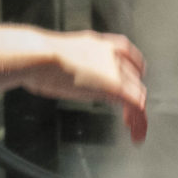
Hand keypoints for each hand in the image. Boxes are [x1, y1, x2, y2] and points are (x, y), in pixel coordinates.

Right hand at [27, 31, 148, 142]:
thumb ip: (70, 65)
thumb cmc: (37, 58)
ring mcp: (115, 70)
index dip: (134, 72)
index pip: (129, 56)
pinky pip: (136, 105)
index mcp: (98, 44)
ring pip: (138, 93)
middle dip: (135, 97)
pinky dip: (140, 121)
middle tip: (131, 115)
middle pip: (135, 78)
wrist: (37, 56)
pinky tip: (135, 133)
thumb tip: (61, 75)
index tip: (134, 84)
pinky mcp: (115, 86)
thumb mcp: (60, 56)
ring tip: (136, 129)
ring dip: (138, 114)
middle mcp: (112, 54)